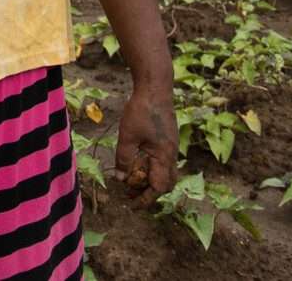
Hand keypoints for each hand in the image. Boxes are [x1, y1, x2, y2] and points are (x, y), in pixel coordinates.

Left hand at [112, 83, 175, 202]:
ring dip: (151, 179)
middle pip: (167, 183)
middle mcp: (172, 154)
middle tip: (131, 193)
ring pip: (166, 172)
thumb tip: (120, 179)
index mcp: (164, 156)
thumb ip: (124, 159)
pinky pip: (164, 161)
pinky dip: (152, 168)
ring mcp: (172, 146)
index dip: (146, 199)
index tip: (132, 204)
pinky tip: (139, 162)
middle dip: (150, 192)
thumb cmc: (141, 110)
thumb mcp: (127, 136)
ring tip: (132, 180)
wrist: (156, 88)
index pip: (159, 187)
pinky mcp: (168, 139)